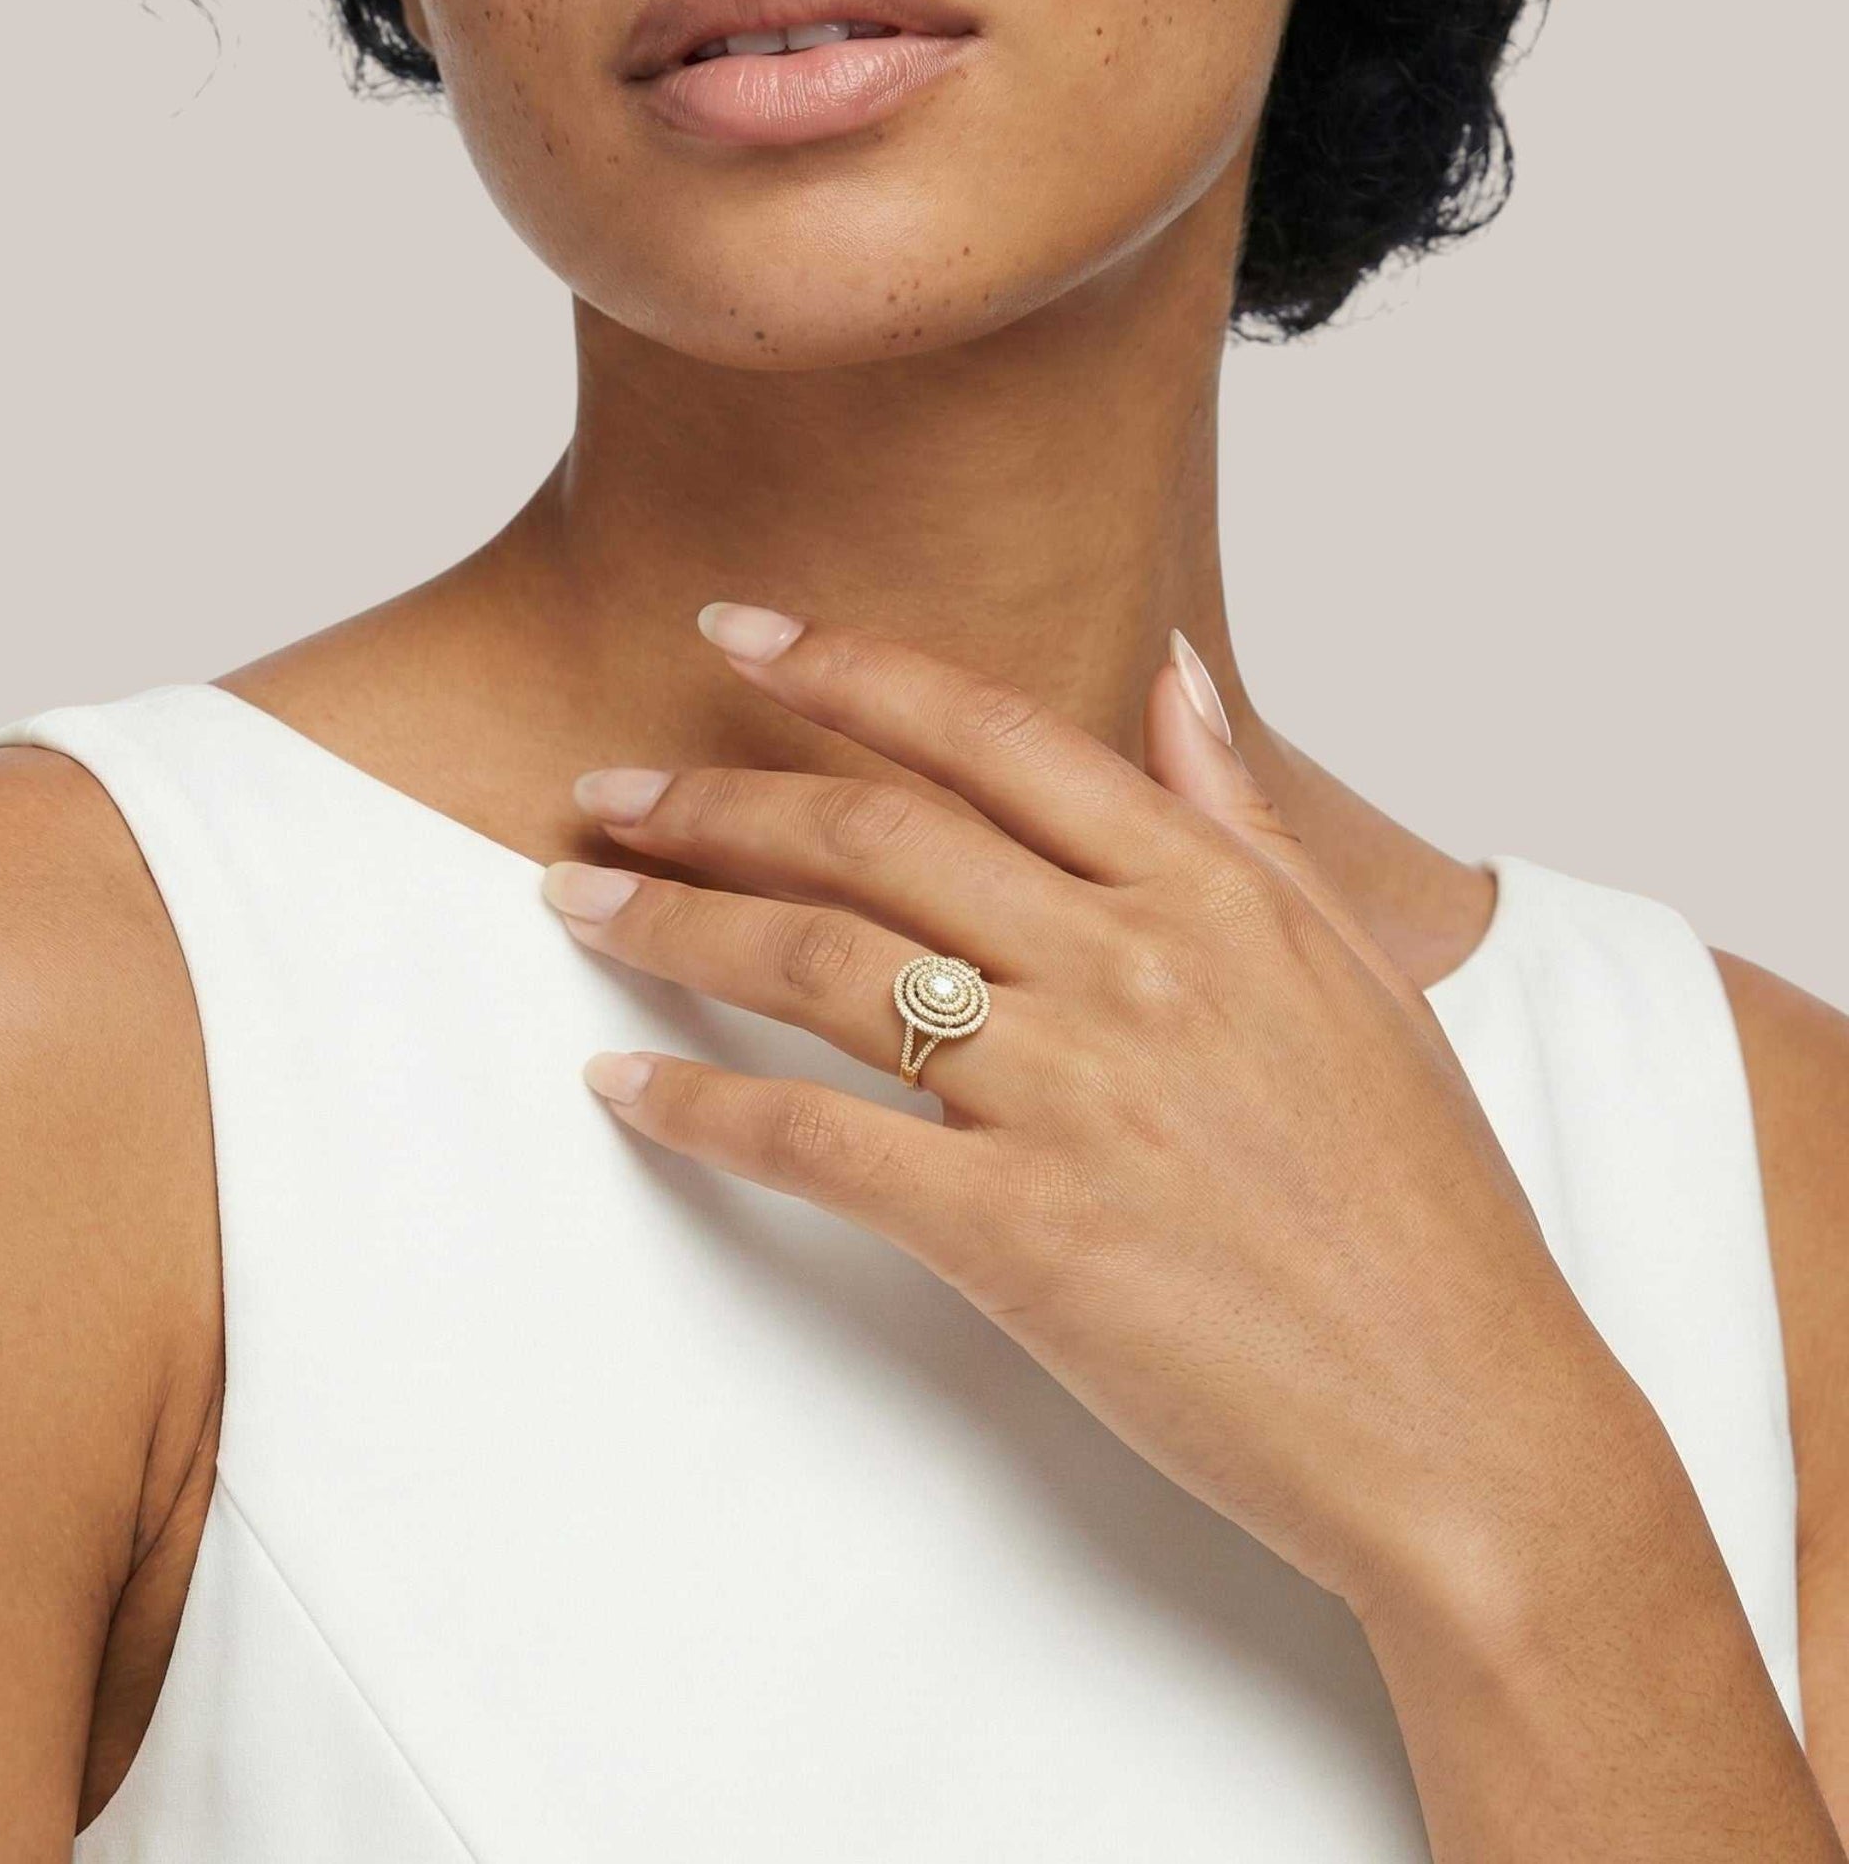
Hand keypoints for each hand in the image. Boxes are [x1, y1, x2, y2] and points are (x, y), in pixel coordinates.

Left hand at [544, 604, 1655, 1617]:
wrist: (1468, 1416)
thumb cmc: (1419, 1205)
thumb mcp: (1352, 976)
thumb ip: (1244, 818)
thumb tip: (1176, 677)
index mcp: (1213, 890)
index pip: (989, 733)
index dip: (843, 667)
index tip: (736, 630)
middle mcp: (1133, 964)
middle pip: (871, 835)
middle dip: (714, 797)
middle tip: (606, 789)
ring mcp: (1074, 1095)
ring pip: (820, 965)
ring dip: (675, 925)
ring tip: (579, 900)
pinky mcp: (1021, 1234)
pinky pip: (818, 1144)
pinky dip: (702, 1110)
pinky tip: (623, 1084)